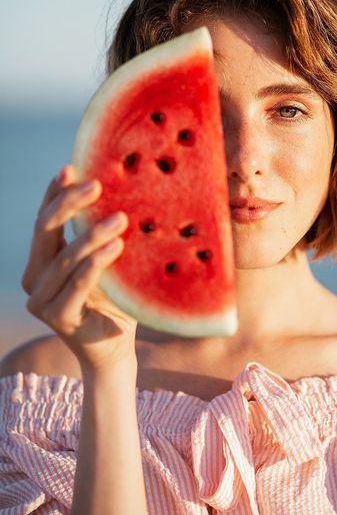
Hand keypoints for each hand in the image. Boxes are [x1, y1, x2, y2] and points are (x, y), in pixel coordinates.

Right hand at [22, 165, 137, 372]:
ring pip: (63, 257)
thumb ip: (104, 234)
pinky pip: (76, 285)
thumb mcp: (108, 260)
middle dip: (70, 203)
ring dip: (91, 235)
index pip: (45, 218)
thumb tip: (125, 192)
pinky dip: (96, 264)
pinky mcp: (57, 317)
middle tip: (97, 184)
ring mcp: (40, 299)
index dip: (55, 192)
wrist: (116, 347)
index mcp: (42, 259)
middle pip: (45, 230)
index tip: (72, 167)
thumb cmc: (116, 299)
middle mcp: (34, 276)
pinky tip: (115, 247)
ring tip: (120, 219)